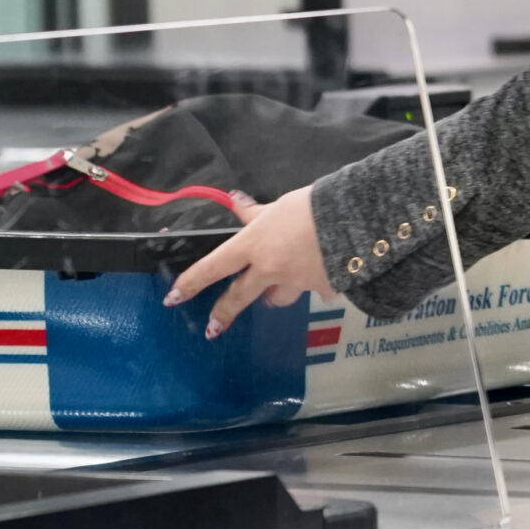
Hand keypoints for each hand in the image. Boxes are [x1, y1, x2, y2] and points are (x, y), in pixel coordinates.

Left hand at [162, 185, 336, 338]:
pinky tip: (329, 280)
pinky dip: (321, 287)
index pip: (212, 267)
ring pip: (278, 297)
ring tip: (277, 292)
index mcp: (253, 246)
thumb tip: (234, 201)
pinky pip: (319, 292)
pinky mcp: (322, 289)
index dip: (190, 283)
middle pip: (238, 296)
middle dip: (223, 313)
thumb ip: (257, 211)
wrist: (355, 222)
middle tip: (213, 327)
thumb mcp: (280, 205)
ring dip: (275, 295)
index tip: (174, 298)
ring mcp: (295, 283)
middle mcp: (268, 269)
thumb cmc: (314, 207)